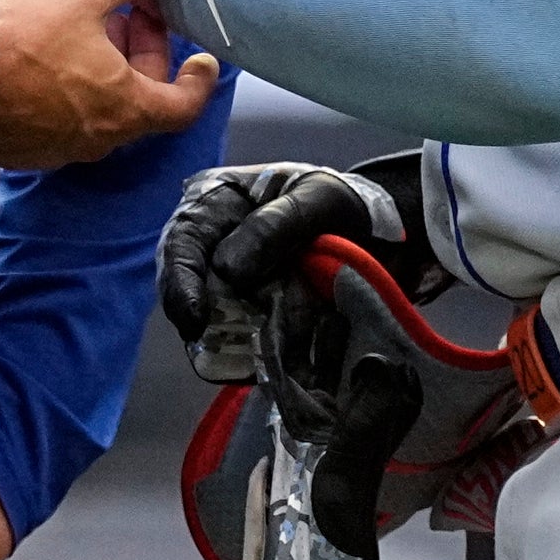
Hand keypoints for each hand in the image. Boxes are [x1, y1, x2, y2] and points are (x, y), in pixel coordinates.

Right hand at [0, 0, 217, 169]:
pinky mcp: (17, 147)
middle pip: (138, 103)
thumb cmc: (17, 42)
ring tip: (82, 29)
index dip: (197, 80)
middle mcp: (96, 138)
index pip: (183, 104)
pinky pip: (54, 120)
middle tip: (128, 19)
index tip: (202, 62)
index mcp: (125, 107)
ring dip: (99, 74)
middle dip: (140, 58)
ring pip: (94, 111)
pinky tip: (40, 55)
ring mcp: (55, 147)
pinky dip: (62, 90)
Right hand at [158, 165, 399, 371]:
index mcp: (218, 206)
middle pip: (190, 294)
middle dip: (213, 323)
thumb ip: (273, 226)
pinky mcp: (256, 325)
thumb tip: (227, 270)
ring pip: (218, 330)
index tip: (193, 317)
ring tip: (288, 343)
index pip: (181, 243)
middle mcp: (216, 252)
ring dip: (248, 343)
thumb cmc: (342, 203)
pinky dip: (270, 359)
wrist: (380, 234)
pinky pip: (249, 351)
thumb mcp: (318, 199)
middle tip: (242, 341)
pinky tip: (297, 360)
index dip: (179, 281)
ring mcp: (235, 292)